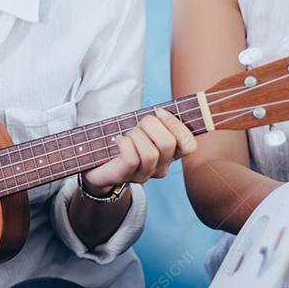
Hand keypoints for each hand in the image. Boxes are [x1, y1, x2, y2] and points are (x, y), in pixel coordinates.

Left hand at [81, 107, 197, 193]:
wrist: (99, 166)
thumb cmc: (124, 141)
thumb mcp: (143, 130)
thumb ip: (156, 121)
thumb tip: (162, 111)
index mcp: (170, 155)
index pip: (189, 145)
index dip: (176, 125)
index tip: (160, 112)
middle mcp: (161, 167)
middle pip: (167, 143)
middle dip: (150, 124)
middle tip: (138, 123)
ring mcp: (144, 175)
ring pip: (150, 152)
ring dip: (136, 135)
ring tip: (127, 135)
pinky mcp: (125, 176)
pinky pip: (131, 158)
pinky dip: (124, 143)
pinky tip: (118, 140)